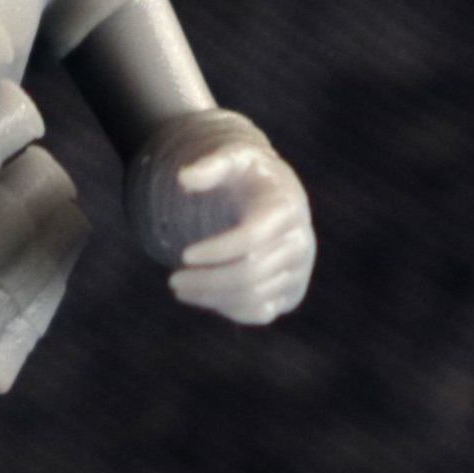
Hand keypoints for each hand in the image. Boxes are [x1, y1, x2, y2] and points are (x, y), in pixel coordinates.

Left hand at [124, 112, 315, 324]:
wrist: (278, 199)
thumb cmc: (250, 177)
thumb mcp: (233, 160)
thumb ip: (210, 166)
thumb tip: (183, 177)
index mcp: (287, 209)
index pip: (251, 239)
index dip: (215, 251)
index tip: (184, 256)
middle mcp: (300, 244)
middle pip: (249, 274)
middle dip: (206, 281)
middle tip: (173, 280)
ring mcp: (299, 272)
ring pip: (253, 298)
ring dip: (211, 298)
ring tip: (181, 289)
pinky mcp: (292, 294)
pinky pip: (260, 313)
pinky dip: (228, 310)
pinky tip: (204, 296)